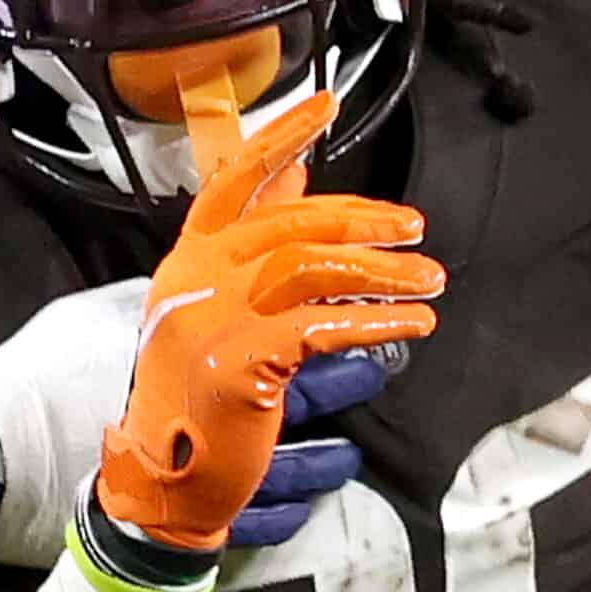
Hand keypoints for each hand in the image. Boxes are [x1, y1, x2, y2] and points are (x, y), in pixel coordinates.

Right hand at [96, 91, 442, 552]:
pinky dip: (374, 323)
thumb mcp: (216, 315)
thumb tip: (299, 180)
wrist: (161, 485)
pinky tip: (408, 325)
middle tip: (414, 230)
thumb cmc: (195, 405)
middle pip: (292, 223)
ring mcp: (212, 318)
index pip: (233, 182)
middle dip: (364, 220)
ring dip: (382, 273)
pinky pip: (322, 328)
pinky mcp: (239, 361)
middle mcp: (194, 281)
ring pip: (313, 267)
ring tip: (430, 284)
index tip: (326, 105)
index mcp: (186, 263)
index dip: (279, 139)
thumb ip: (255, 251)